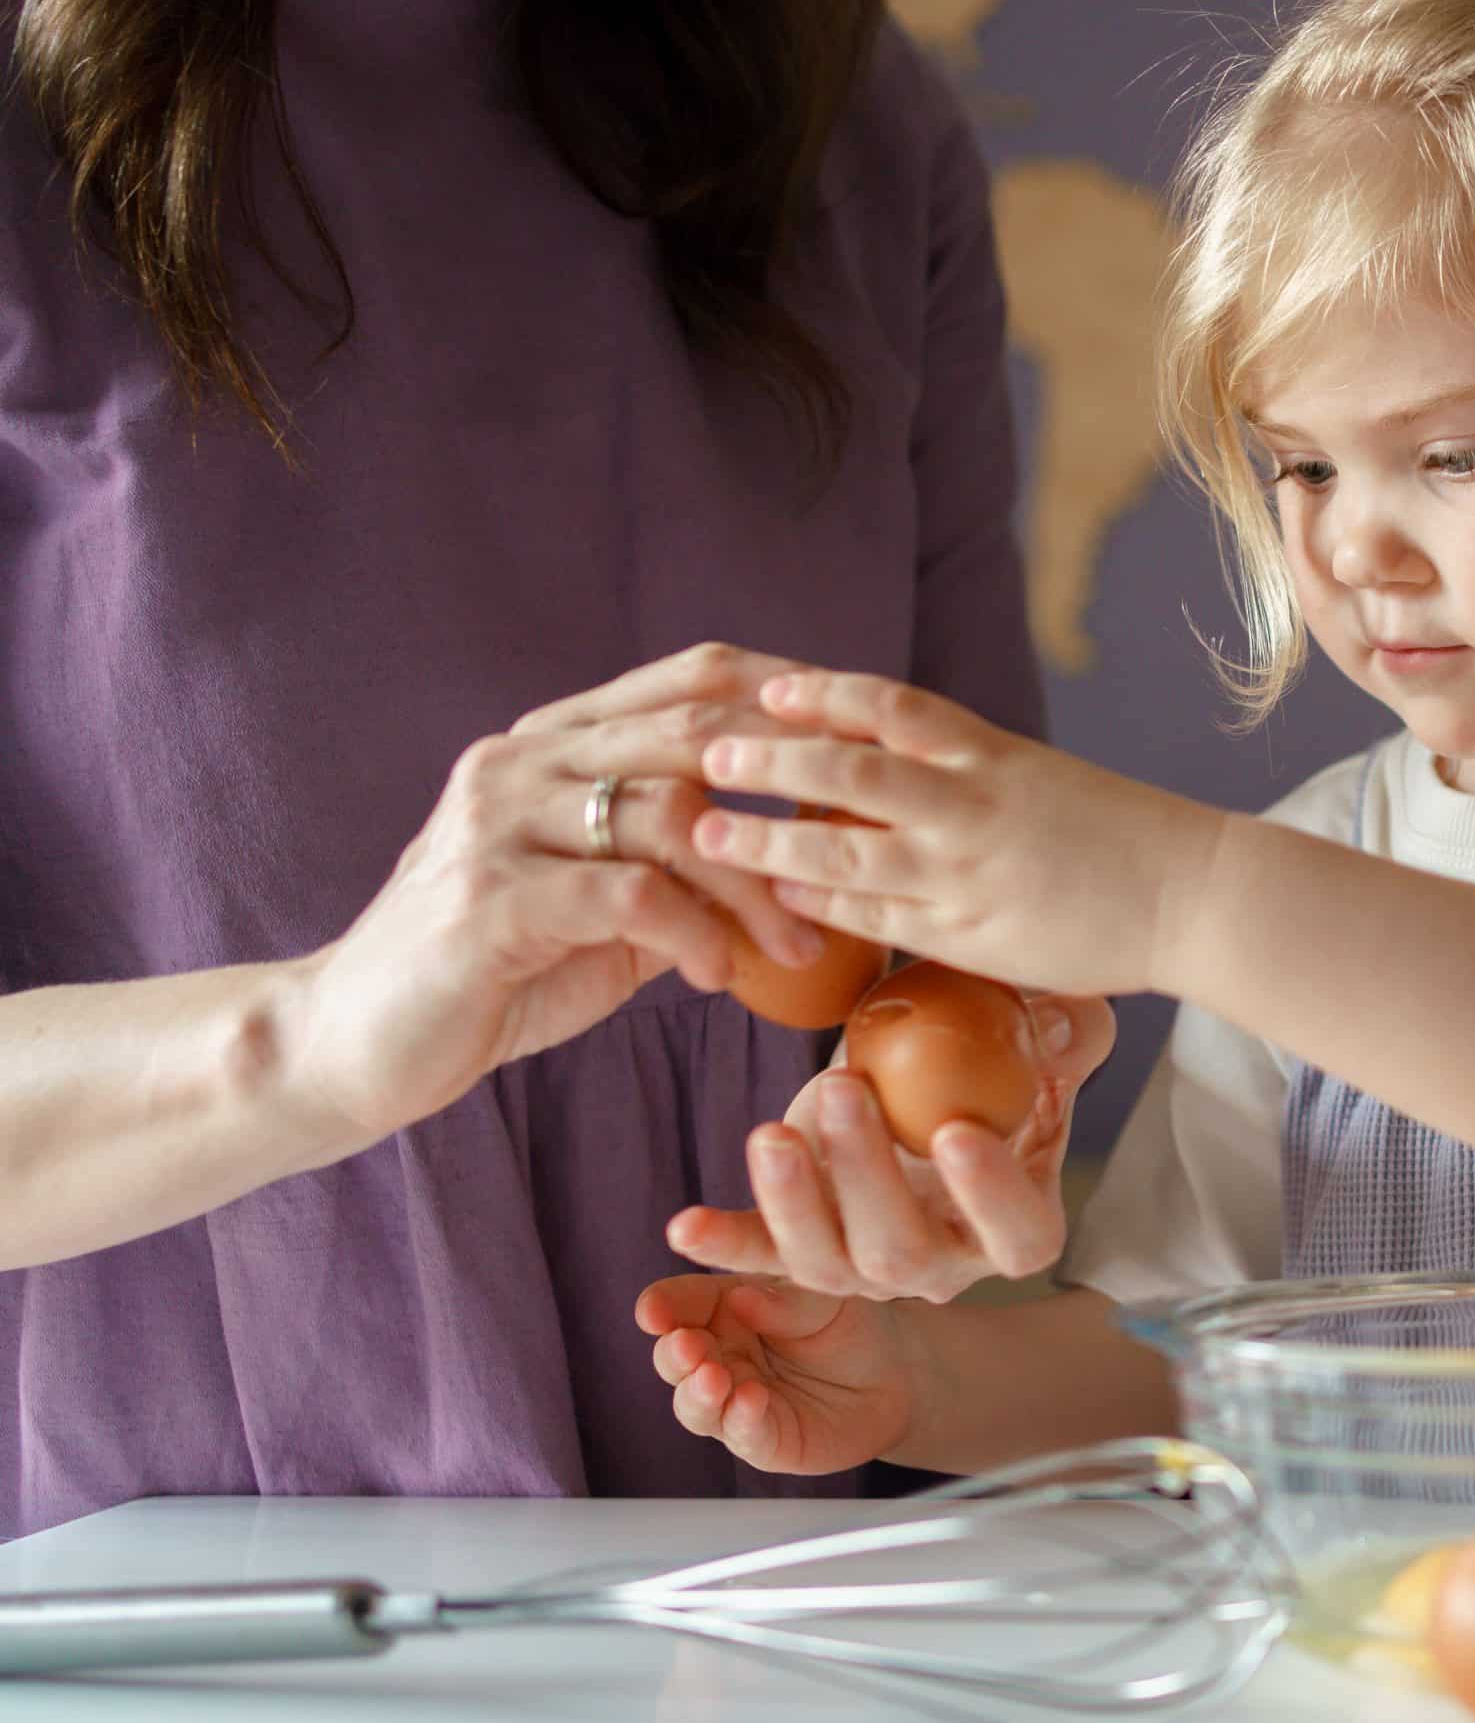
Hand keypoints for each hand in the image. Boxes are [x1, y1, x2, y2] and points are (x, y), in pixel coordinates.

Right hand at [295, 644, 825, 1139]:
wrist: (355, 1043)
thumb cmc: (492, 975)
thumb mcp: (602, 912)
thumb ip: (676, 871)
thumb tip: (793, 864)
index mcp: (553, 744)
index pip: (690, 679)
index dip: (789, 694)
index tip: (871, 739)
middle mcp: (523, 760)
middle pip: (694, 729)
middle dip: (794, 781)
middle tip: (867, 835)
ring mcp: (500, 821)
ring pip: (671, 813)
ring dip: (754, 884)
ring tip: (797, 944)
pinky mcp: (491, 896)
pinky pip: (629, 894)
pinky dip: (692, 933)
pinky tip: (717, 975)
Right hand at [635, 1272, 923, 1474]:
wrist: (895, 1373)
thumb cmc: (849, 1323)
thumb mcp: (823, 1296)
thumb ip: (784, 1299)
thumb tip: (743, 1299)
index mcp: (722, 1307)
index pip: (678, 1304)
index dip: (660, 1308)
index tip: (653, 1312)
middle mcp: (720, 1355)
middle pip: (675, 1358)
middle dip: (674, 1354)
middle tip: (686, 1347)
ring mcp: (735, 1400)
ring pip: (695, 1404)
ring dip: (698, 1393)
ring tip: (714, 1378)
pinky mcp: (764, 1439)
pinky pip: (742, 1434)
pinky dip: (742, 1421)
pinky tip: (750, 1402)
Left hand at [664, 992, 1115, 1301]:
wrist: (926, 1080)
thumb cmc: (997, 1060)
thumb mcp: (1044, 1042)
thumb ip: (1070, 1031)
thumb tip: (1065, 1018)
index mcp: (1015, 1225)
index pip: (1017, 1234)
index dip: (991, 1196)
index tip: (957, 1132)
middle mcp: (942, 1262)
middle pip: (905, 1254)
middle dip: (869, 1178)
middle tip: (845, 1091)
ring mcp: (865, 1265)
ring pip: (828, 1264)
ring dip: (795, 1204)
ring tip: (771, 1133)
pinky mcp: (801, 1246)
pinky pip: (761, 1257)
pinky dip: (724, 1243)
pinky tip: (685, 1225)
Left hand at [689, 671, 1231, 997]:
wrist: (1191, 894)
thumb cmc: (1117, 834)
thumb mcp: (1037, 777)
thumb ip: (964, 769)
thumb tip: (880, 758)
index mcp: (993, 753)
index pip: (889, 707)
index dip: (820, 694)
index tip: (763, 686)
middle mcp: (973, 806)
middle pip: (850, 771)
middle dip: (771, 759)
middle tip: (707, 752)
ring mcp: (969, 874)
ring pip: (848, 851)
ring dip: (770, 839)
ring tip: (709, 830)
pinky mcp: (973, 936)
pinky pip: (880, 920)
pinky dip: (824, 905)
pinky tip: (779, 894)